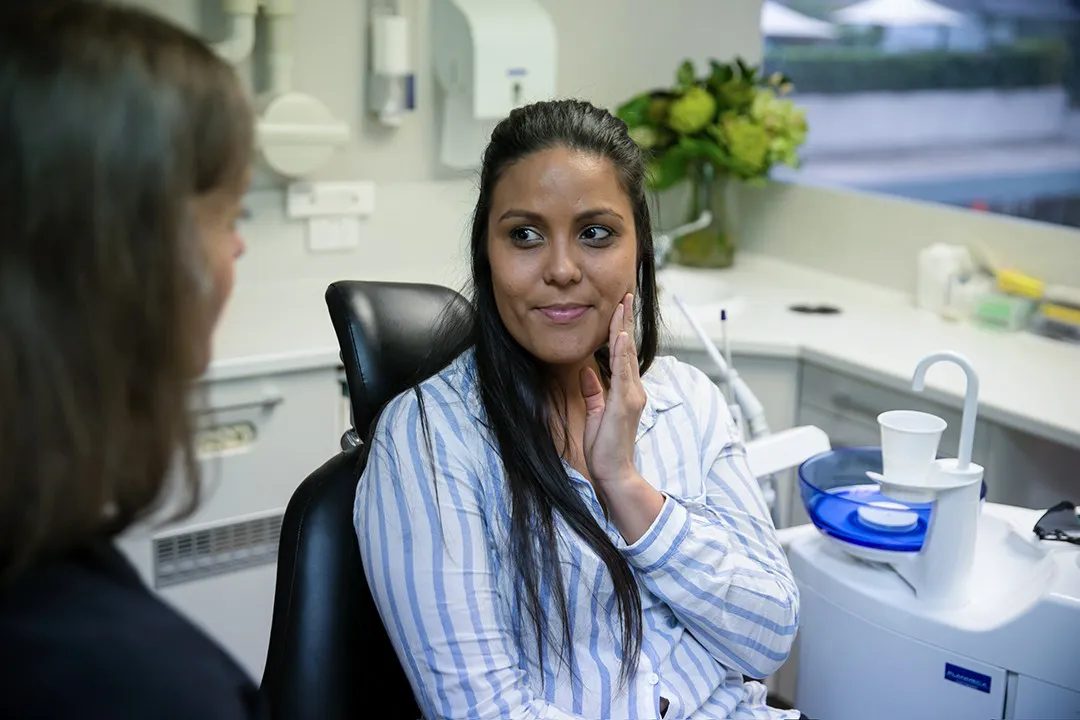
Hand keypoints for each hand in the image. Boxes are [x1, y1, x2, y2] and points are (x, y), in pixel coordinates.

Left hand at [580, 293, 646, 486]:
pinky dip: (622, 354)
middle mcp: (633, 390)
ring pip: (627, 355)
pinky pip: (623, 374)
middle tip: (625, 294)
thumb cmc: (605, 448)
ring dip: (624, 328)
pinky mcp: (625, 405)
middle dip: (626, 320)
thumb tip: (586, 371)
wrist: (613, 472)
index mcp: (626, 391)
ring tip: (623, 305)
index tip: (619, 308)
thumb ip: (593, 391)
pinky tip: (620, 337)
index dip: (620, 330)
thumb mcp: (595, 413)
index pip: (623, 354)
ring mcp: (631, 396)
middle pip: (629, 348)